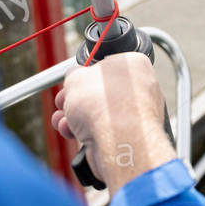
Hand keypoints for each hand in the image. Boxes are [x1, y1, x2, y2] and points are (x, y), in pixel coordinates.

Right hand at [51, 53, 175, 192]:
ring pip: (99, 113)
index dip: (84, 73)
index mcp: (134, 65)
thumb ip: (74, 75)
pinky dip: (86, 132)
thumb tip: (74, 80)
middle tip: (64, 101)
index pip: (106, 63)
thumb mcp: (75, 77)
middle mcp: (140, 89)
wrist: (118, 142)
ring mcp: (137, 115)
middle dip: (76, 98)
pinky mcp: (129, 136)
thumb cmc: (106, 106)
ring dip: (75, 117)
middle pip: (100, 91)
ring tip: (63, 119)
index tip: (72, 81)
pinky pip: (103, 130)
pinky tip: (72, 132)